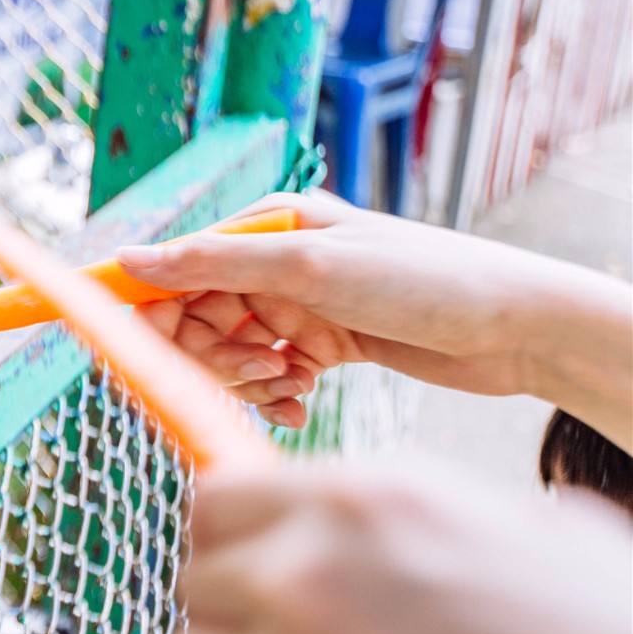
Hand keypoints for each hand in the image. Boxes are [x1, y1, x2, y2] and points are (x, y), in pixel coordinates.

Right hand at [121, 192, 632, 444]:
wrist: (518, 328)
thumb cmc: (424, 280)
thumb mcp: (310, 265)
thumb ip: (215, 262)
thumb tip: (131, 259)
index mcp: (268, 226)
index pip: (176, 266)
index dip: (145, 306)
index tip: (116, 340)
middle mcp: (277, 264)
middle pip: (196, 318)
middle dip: (211, 355)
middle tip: (257, 371)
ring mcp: (299, 307)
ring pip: (230, 355)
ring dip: (246, 381)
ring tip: (290, 386)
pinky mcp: (324, 346)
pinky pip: (270, 378)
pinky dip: (276, 397)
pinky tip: (302, 407)